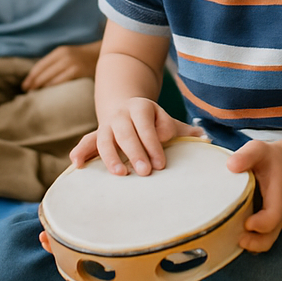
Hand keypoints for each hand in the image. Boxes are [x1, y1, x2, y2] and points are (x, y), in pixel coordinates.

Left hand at [22, 42, 100, 90]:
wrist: (104, 55)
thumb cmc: (84, 59)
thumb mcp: (68, 56)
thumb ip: (56, 63)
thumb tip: (38, 78)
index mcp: (60, 51)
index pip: (40, 65)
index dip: (31, 77)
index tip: (24, 86)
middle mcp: (64, 56)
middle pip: (43, 72)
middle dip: (33, 83)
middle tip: (27, 93)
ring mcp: (71, 63)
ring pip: (50, 78)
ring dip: (41, 88)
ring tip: (35, 95)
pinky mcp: (78, 71)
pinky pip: (60, 81)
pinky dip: (52, 88)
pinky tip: (49, 94)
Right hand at [69, 95, 201, 175]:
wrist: (125, 107)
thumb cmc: (151, 120)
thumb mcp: (166, 120)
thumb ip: (183, 130)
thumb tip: (205, 138)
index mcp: (141, 108)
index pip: (147, 127)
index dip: (153, 144)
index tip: (161, 164)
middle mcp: (121, 115)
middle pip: (126, 133)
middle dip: (135, 152)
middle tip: (145, 172)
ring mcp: (106, 125)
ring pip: (104, 139)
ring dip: (110, 156)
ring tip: (119, 173)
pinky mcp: (96, 136)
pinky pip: (86, 143)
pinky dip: (80, 152)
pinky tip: (76, 165)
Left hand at [227, 139, 281, 252]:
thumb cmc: (267, 159)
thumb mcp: (258, 150)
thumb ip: (247, 155)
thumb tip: (231, 165)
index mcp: (279, 193)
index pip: (275, 215)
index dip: (261, 223)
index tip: (247, 223)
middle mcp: (280, 210)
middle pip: (271, 235)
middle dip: (255, 242)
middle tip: (237, 238)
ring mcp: (274, 220)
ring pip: (266, 242)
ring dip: (251, 245)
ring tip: (234, 241)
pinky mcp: (267, 225)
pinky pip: (261, 240)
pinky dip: (250, 243)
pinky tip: (235, 239)